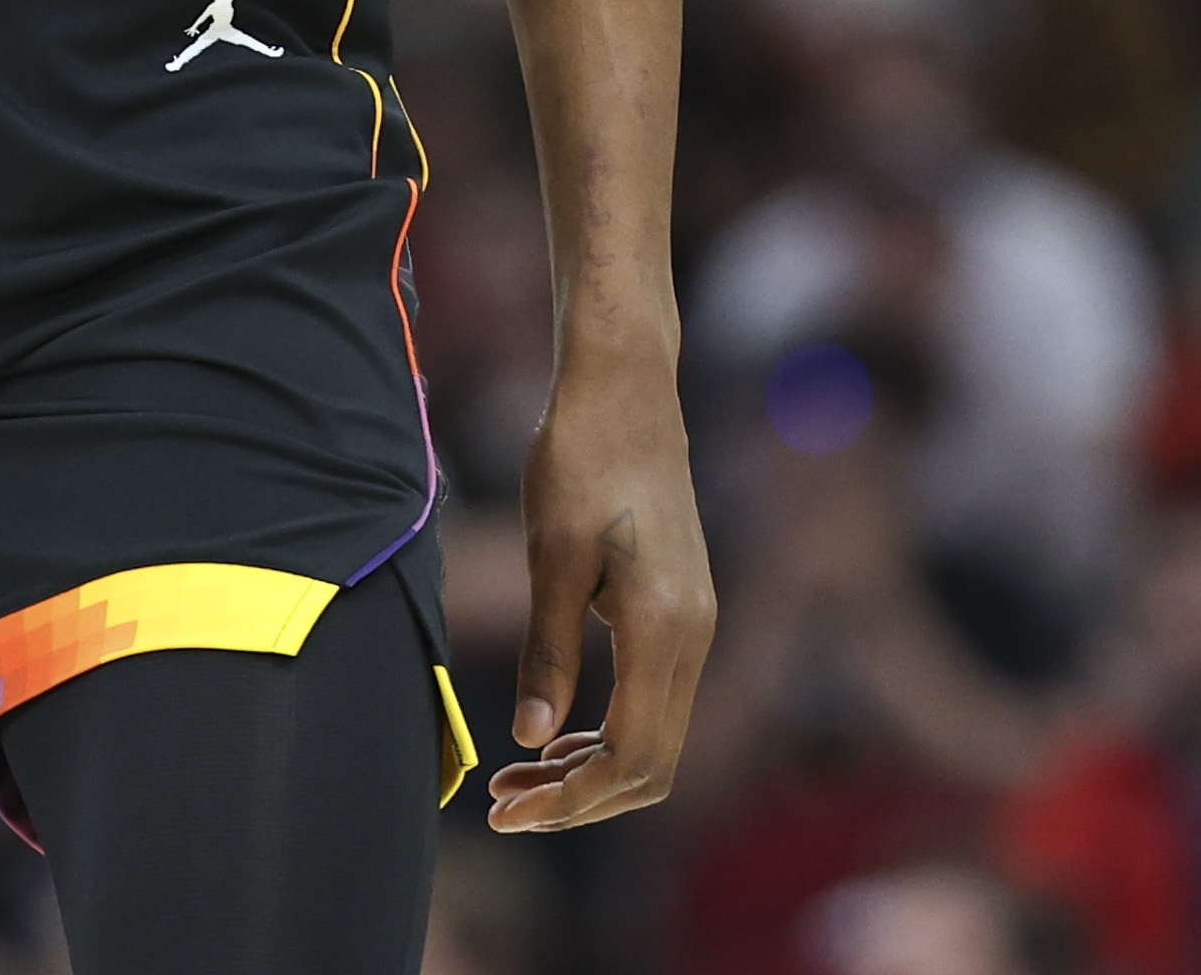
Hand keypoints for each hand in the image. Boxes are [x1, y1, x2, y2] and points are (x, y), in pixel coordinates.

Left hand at [490, 362, 715, 832]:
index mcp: (663, 628)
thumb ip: (549, 651)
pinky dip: (608, 733)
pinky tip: (556, 733)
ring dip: (591, 770)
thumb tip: (532, 740)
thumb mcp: (552, 555)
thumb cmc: (581, 459)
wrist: (626, 390)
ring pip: (656, 739)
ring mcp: (696, 624)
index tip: (506, 809)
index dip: (570, 799)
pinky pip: (655, 701)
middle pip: (652, 766)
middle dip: (580, 800)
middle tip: (504, 805)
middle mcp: (695, 635)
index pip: (630, 758)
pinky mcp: (684, 610)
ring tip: (518, 777)